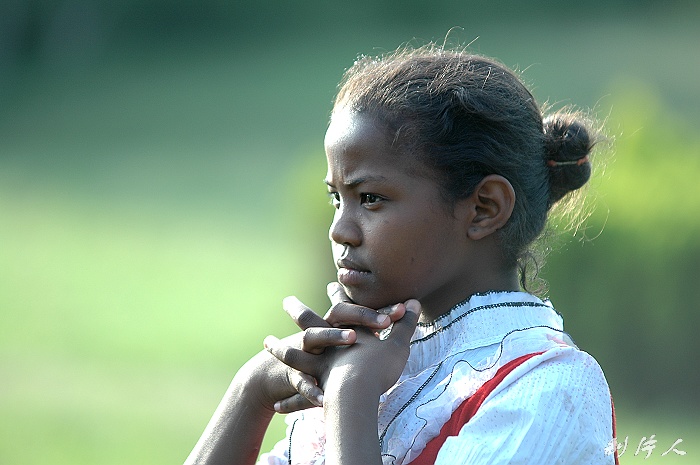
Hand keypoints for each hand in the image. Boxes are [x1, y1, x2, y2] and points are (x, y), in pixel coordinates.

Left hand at [265, 300, 421, 406]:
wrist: (358, 392)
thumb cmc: (379, 367)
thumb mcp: (397, 344)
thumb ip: (405, 325)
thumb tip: (415, 302)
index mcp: (348, 333)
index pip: (343, 309)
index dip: (338, 296)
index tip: (331, 285)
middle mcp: (330, 346)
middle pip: (311, 323)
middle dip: (299, 311)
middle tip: (287, 301)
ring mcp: (319, 366)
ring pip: (295, 355)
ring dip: (281, 348)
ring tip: (267, 343)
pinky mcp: (315, 388)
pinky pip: (298, 394)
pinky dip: (289, 400)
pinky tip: (277, 405)